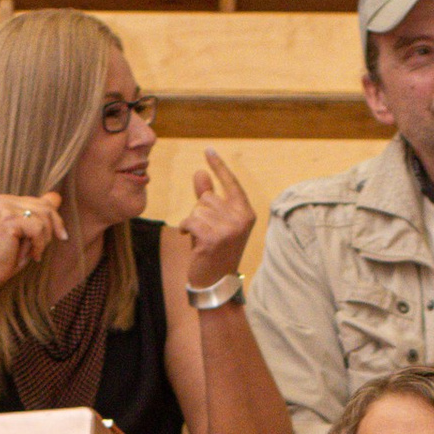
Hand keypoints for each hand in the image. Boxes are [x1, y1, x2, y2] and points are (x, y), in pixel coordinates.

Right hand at [0, 191, 64, 292]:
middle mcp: (3, 200)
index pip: (41, 202)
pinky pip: (37, 228)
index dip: (55, 219)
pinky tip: (33, 256)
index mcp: (5, 201)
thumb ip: (38, 215)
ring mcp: (4, 208)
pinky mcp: (7, 220)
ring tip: (35, 253)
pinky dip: (39, 245)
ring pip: (43, 217)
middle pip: (45, 207)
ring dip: (45, 239)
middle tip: (44, 248)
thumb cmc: (7, 257)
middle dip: (52, 229)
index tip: (61, 236)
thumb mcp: (26, 233)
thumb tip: (57, 197)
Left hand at [178, 148, 254, 282]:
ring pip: (197, 209)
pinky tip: (193, 241)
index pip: (231, 183)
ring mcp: (229, 229)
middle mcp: (241, 219)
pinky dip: (187, 229)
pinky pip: (190, 221)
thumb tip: (200, 173)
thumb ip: (209, 197)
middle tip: (207, 232)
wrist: (216, 284)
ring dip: (193, 223)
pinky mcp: (213, 238)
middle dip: (200, 212)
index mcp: (246, 213)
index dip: (219, 166)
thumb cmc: (215, 251)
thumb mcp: (215, 221)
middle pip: (207, 198)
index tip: (208, 150)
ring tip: (201, 239)